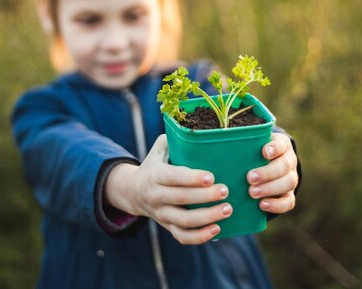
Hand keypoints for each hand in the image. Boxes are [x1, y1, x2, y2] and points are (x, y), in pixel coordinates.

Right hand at [105, 135, 231, 244]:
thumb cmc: (155, 164)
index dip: (191, 178)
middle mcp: (156, 196)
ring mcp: (162, 214)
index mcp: (155, 175)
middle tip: (226, 190)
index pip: (172, 177)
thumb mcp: (159, 148)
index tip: (211, 176)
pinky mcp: (168, 227)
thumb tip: (199, 124)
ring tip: (228, 209)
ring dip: (207, 217)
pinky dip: (200, 236)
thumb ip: (175, 137)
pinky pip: (183, 236)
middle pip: (181, 199)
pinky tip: (218, 229)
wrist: (133, 191)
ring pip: (184, 221)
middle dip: (205, 197)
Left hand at [246, 133, 298, 213]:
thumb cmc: (251, 153)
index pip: (282, 144)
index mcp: (281, 145)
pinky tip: (262, 205)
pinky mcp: (288, 195)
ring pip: (289, 183)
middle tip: (249, 178)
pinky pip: (288, 202)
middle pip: (285, 166)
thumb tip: (218, 145)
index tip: (264, 152)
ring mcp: (291, 178)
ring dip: (270, 188)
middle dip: (267, 172)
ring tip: (252, 193)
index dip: (275, 148)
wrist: (263, 168)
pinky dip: (276, 205)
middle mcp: (289, 161)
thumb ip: (241, 146)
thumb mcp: (249, 146)